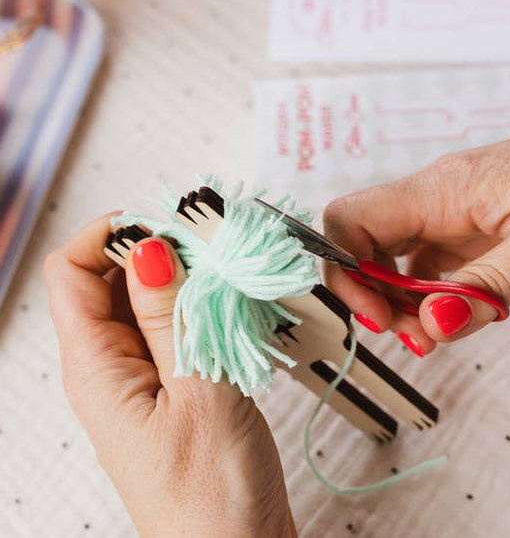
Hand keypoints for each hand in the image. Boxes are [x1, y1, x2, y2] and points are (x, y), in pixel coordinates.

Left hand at [44, 215, 295, 537]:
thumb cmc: (213, 493)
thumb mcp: (197, 393)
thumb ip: (171, 317)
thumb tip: (147, 247)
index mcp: (95, 367)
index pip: (70, 272)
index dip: (108, 235)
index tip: (164, 223)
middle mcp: (109, 366)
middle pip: (107, 279)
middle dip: (153, 249)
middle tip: (207, 244)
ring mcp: (140, 375)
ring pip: (145, 300)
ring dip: (181, 277)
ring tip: (226, 273)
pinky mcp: (171, 383)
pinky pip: (172, 326)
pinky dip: (198, 304)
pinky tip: (231, 305)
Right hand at [323, 127, 509, 356]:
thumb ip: (489, 288)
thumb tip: (432, 324)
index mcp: (442, 189)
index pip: (350, 219)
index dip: (345, 270)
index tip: (374, 314)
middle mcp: (431, 197)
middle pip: (359, 243)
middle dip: (371, 295)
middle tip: (410, 332)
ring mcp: (441, 213)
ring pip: (383, 257)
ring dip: (395, 301)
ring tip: (431, 329)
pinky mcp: (456, 229)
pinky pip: (415, 264)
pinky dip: (420, 296)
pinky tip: (446, 313)